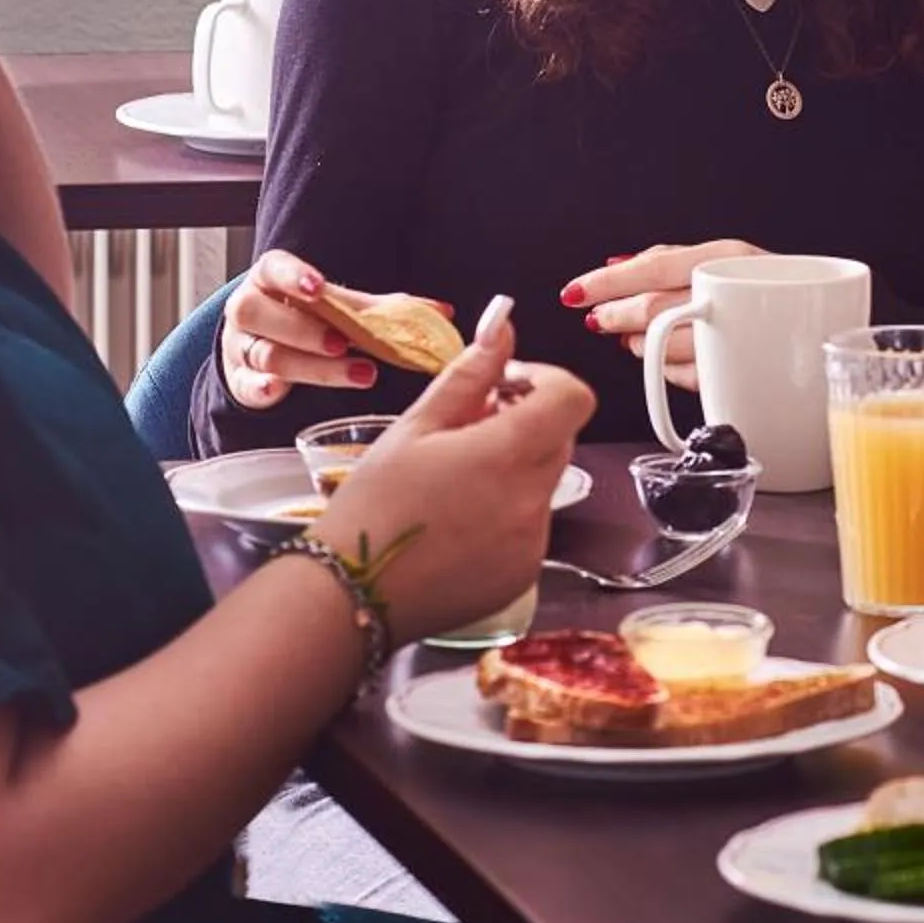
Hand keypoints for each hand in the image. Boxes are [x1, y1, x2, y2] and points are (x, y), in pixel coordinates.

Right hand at [218, 249, 452, 409]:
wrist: (264, 342)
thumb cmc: (308, 317)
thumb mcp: (341, 306)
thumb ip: (384, 307)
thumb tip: (443, 312)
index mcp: (272, 278)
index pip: (275, 268)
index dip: (294, 276)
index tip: (318, 287)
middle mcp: (249, 307)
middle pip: (265, 315)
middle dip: (306, 330)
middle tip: (342, 343)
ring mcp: (240, 344)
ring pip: (267, 354)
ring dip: (310, 366)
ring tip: (354, 372)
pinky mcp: (239, 379)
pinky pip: (245, 385)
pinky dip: (262, 389)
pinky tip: (278, 392)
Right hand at [310, 307, 592, 640]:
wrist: (350, 594)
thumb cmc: (372, 507)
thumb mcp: (415, 427)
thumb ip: (469, 375)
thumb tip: (502, 328)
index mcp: (507, 456)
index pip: (573, 398)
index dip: (546, 381)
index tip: (508, 385)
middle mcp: (531, 501)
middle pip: (560, 437)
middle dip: (525, 421)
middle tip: (468, 428)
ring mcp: (532, 543)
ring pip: (545, 482)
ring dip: (515, 468)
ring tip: (454, 479)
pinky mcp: (523, 574)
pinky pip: (533, 525)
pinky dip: (508, 512)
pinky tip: (458, 520)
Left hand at [561, 240, 760, 389]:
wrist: (838, 328)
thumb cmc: (779, 293)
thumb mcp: (730, 262)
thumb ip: (674, 261)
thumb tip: (617, 265)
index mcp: (729, 256)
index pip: (654, 266)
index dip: (608, 282)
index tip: (575, 292)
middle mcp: (736, 292)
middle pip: (654, 309)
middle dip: (617, 317)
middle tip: (599, 319)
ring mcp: (742, 336)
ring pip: (667, 345)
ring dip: (641, 346)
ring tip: (634, 341)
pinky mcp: (745, 373)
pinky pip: (690, 375)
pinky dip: (671, 370)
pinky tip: (668, 362)